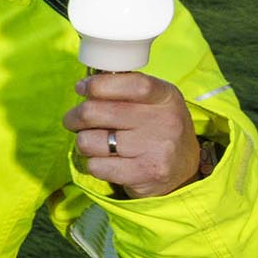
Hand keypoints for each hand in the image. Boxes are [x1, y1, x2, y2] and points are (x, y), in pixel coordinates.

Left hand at [65, 70, 206, 196]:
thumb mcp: (152, 101)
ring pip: (88, 141)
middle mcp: (164, 121)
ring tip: (96, 143)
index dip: (98, 84)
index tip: (81, 87)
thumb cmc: (156, 128)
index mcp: (166, 96)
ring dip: (84, 142)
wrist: (183, 167)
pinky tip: (106, 161)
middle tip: (74, 120)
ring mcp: (155, 149)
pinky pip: (95, 166)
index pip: (130, 84)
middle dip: (75, 117)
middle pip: (94, 112)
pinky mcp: (144, 173)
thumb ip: (123, 90)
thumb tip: (84, 86)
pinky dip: (93, 164)